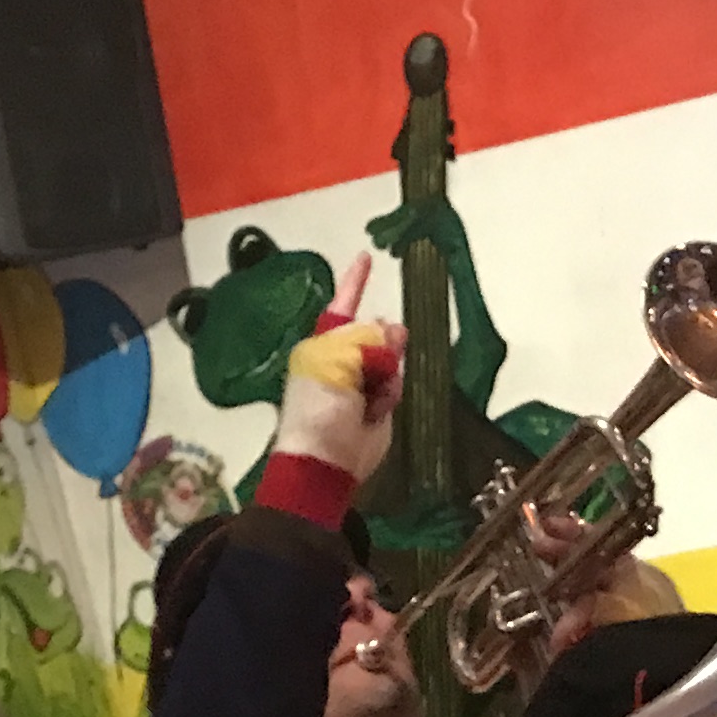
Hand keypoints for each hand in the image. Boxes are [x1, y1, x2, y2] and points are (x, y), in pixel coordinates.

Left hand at [270, 252, 404, 486]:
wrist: (327, 459)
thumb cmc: (320, 407)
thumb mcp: (337, 362)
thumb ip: (366, 340)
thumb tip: (392, 331)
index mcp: (322, 345)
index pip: (341, 306)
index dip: (354, 283)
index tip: (366, 257)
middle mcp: (342, 360)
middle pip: (373, 332)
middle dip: (383, 337)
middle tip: (392, 343)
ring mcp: (362, 383)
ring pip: (391, 358)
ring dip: (388, 370)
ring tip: (376, 391)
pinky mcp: (379, 405)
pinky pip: (396, 384)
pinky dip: (391, 392)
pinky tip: (378, 408)